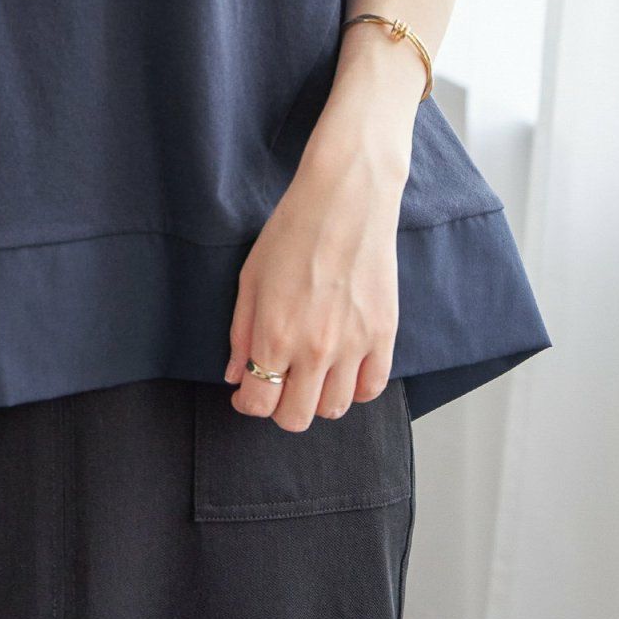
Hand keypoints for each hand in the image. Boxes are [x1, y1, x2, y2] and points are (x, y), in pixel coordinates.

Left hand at [223, 132, 409, 429]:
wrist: (346, 200)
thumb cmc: (292, 231)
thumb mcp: (250, 277)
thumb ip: (240, 332)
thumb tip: (235, 375)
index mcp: (276, 335)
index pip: (259, 404)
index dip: (247, 403)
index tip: (246, 392)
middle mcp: (315, 350)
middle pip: (296, 417)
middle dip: (279, 407)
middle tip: (277, 383)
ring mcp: (354, 346)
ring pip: (335, 410)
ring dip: (317, 399)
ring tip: (310, 374)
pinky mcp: (384, 335)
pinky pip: (371, 388)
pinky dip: (355, 389)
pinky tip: (342, 370)